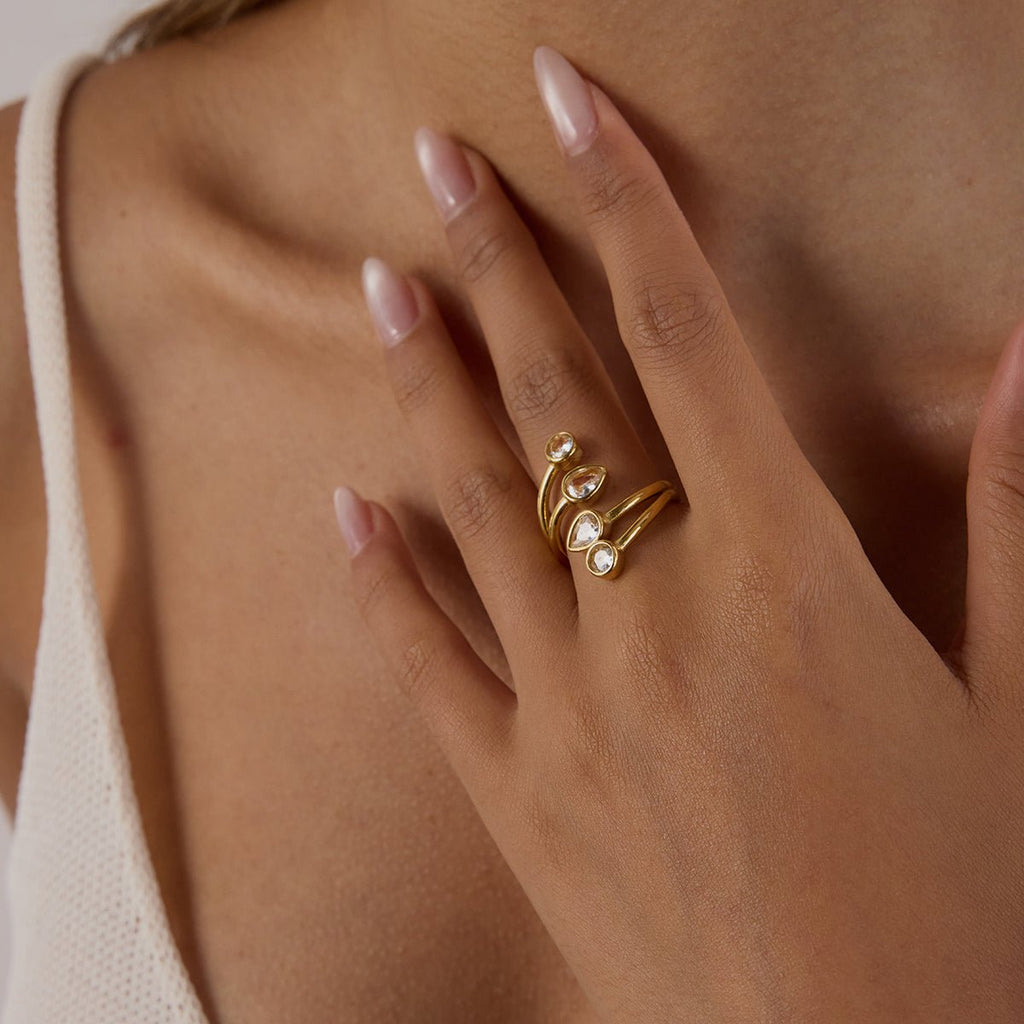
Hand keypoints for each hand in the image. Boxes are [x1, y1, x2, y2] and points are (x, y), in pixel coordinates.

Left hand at [333, 44, 1023, 1021]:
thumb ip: (1013, 525)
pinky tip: (345, 508)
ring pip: (479, 504)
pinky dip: (383, 580)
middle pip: (562, 395)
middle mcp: (657, 614)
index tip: (570, 107)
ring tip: (380, 287)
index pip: (688, 335)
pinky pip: (427, 664)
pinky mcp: (517, 794)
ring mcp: (569, 704)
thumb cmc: (963, 906)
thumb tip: (1020, 368)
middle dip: (499, 262)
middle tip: (436, 164)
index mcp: (786, 573)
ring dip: (426, 385)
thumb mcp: (1019, 706)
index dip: (628, 204)